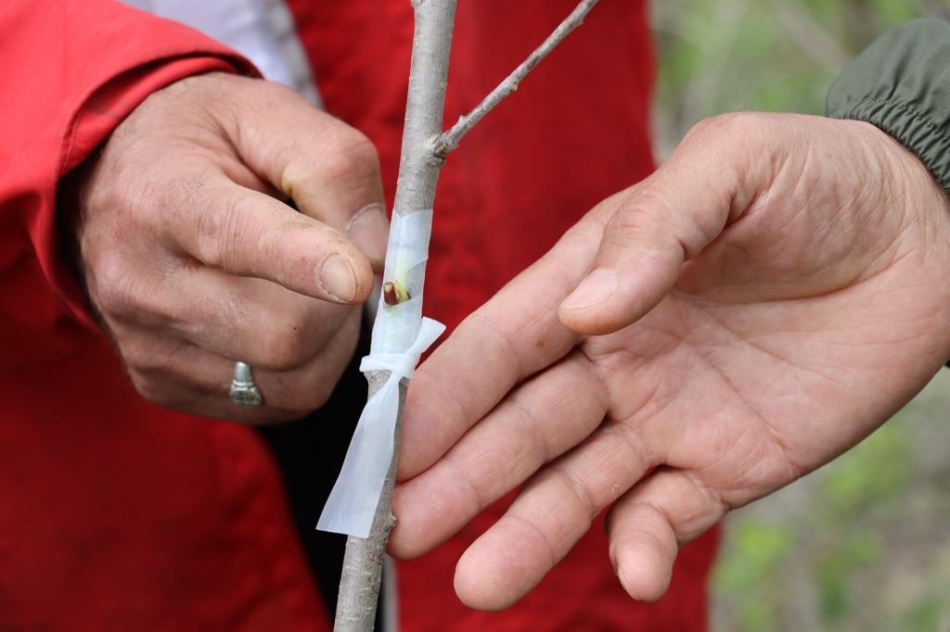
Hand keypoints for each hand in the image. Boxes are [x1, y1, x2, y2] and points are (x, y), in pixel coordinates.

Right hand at [77, 73, 387, 421]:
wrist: (122, 179)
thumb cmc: (210, 142)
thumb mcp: (274, 116)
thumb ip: (336, 169)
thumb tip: (374, 259)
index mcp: (162, 195)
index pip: (236, 240)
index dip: (306, 264)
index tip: (356, 280)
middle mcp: (139, 279)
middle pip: (281, 333)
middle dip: (338, 307)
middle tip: (340, 266)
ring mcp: (145, 344)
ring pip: (287, 380)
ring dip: (328, 342)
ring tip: (309, 292)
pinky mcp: (160, 385)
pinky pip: (273, 404)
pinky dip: (303, 369)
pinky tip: (284, 321)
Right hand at [390, 114, 949, 607]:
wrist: (924, 232)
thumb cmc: (813, 181)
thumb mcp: (727, 167)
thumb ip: (653, 229)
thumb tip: (584, 312)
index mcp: (593, 284)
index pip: (498, 347)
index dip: (441, 396)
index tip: (389, 444)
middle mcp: (613, 359)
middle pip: (519, 429)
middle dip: (458, 479)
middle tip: (400, 531)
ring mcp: (666, 416)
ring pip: (579, 486)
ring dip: (529, 533)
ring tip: (479, 585)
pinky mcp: (726, 463)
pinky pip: (672, 515)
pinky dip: (645, 547)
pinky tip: (633, 569)